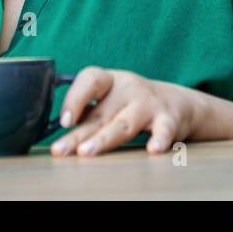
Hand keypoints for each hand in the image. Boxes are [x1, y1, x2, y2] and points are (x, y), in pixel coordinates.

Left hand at [49, 66, 198, 157]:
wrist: (179, 103)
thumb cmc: (132, 103)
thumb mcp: (111, 98)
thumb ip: (88, 111)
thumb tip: (54, 128)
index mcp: (111, 81)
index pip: (90, 79)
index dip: (75, 98)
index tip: (63, 121)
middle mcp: (128, 88)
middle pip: (101, 113)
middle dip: (79, 134)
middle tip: (61, 150)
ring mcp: (148, 103)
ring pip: (124, 123)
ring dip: (105, 138)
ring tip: (88, 152)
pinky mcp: (168, 119)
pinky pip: (163, 129)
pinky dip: (159, 139)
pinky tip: (153, 150)